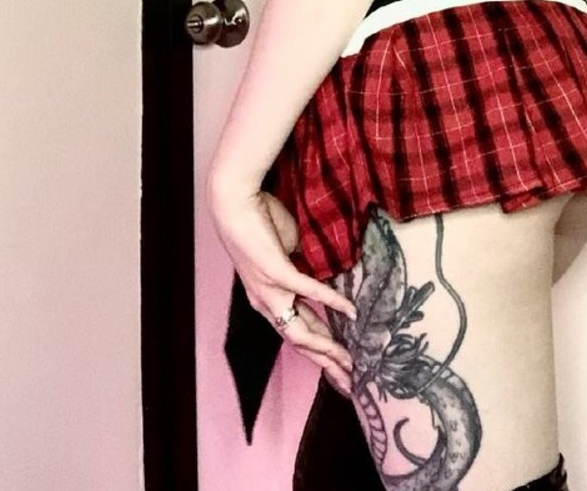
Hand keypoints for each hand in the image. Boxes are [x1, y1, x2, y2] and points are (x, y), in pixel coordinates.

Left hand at [208, 181, 355, 395]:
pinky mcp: (276, 272)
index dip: (318, 354)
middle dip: (326, 364)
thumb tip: (327, 274)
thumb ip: (302, 269)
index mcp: (266, 300)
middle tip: (351, 382)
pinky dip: (331, 302)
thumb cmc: (258, 223)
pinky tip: (350, 310)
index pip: (296, 334)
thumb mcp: (284, 252)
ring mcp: (269, 290)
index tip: (339, 370)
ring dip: (327, 348)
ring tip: (349, 360)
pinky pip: (307, 292)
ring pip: (299, 332)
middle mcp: (266, 302)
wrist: (235, 203)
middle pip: (299, 344)